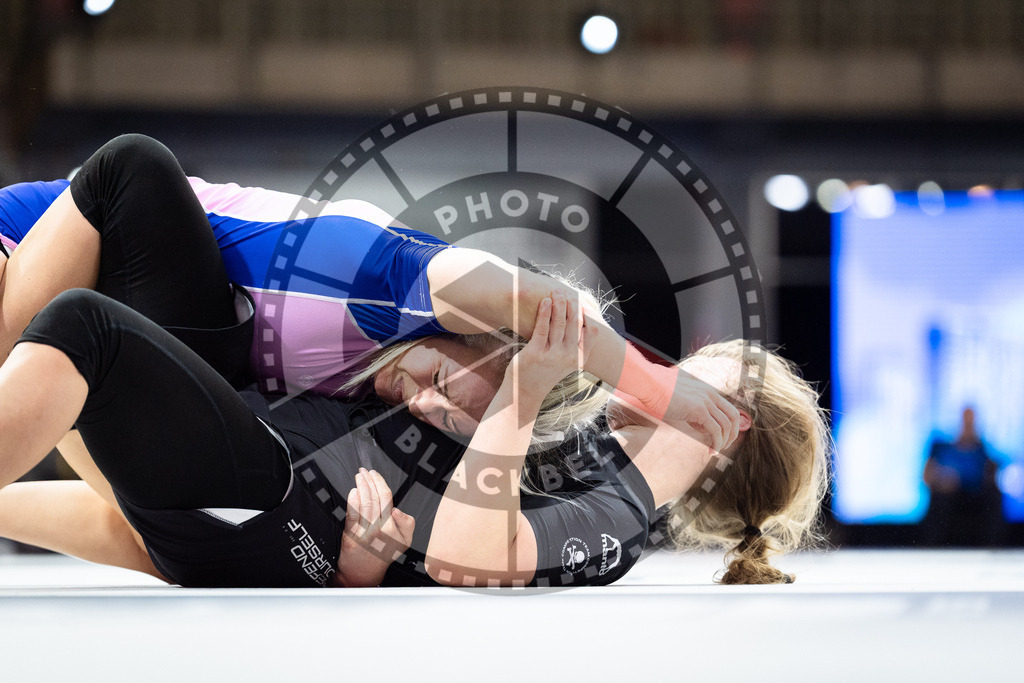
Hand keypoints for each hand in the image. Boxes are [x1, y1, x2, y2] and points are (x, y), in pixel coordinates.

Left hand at [333, 468, 414, 587]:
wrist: (364, 574)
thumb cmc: (384, 554)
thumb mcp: (405, 541)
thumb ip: (407, 523)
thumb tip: (397, 509)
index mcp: (392, 526)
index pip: (386, 498)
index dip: (380, 483)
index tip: (374, 473)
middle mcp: (379, 528)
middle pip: (374, 498)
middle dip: (369, 481)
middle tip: (363, 470)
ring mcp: (364, 533)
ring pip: (364, 505)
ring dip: (361, 487)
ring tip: (358, 476)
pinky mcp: (351, 537)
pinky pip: (352, 517)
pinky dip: (352, 503)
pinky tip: (352, 492)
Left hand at [507, 291, 597, 403]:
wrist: (526, 392)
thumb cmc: (545, 372)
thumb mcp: (566, 361)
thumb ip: (574, 345)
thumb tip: (580, 320)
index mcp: (580, 358)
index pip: (593, 331)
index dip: (589, 314)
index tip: (582, 301)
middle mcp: (569, 357)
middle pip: (576, 324)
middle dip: (573, 304)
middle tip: (567, 291)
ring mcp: (553, 356)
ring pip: (560, 323)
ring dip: (559, 304)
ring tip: (556, 291)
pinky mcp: (536, 353)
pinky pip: (542, 328)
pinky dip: (544, 313)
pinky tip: (544, 301)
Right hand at [618, 359, 743, 453]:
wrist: (649, 384)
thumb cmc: (657, 390)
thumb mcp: (678, 396)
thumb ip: (688, 404)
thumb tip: (691, 418)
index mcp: (706, 389)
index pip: (727, 407)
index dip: (728, 424)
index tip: (720, 436)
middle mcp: (709, 394)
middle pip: (733, 416)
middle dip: (732, 434)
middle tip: (724, 445)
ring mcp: (705, 401)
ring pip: (726, 425)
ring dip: (724, 441)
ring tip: (716, 451)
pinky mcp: (699, 410)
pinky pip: (715, 431)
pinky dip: (716, 443)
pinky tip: (711, 451)